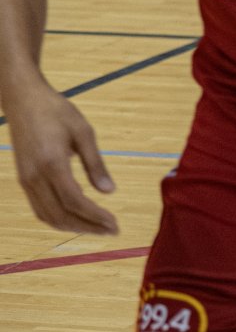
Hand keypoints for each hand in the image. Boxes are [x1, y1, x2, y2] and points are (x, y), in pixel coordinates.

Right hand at [7, 82, 117, 234]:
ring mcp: (26, 180)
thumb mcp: (84, 132)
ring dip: (73, 226)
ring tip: (98, 228)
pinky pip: (40, 208)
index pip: (74, 201)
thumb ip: (95, 164)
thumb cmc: (57, 112)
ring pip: (47, 216)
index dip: (95, 216)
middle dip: (87, 227)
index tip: (115, 224)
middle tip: (112, 231)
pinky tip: (76, 218)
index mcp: (52, 164)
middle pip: (60, 214)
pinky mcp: (24, 179)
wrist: (24, 100)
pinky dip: (58, 218)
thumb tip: (110, 192)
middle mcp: (35, 177)